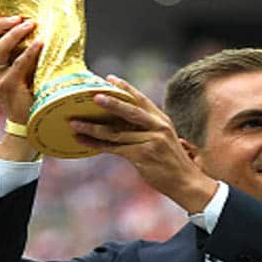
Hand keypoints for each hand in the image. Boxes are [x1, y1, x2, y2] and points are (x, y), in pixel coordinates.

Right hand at [0, 16, 42, 124]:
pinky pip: (17, 65)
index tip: (9, 15)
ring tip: (30, 25)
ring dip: (14, 34)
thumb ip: (18, 55)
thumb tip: (33, 29)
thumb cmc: (26, 93)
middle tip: (20, 17)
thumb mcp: (17, 71)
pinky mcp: (9, 87)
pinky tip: (41, 43)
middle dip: (0, 24)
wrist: (26, 122)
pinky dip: (29, 51)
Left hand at [70, 76, 218, 211]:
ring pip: (116, 132)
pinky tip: (83, 141)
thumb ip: (148, 130)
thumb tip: (123, 124)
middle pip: (130, 111)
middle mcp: (157, 127)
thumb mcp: (165, 140)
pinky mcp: (143, 155)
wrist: (187, 183)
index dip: (125, 88)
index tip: (109, 79)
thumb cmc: (173, 163)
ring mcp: (151, 141)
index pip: (141, 100)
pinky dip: (96, 145)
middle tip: (92, 95)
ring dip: (92, 127)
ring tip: (74, 122)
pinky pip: (114, 148)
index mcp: (162, 121)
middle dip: (110, 102)